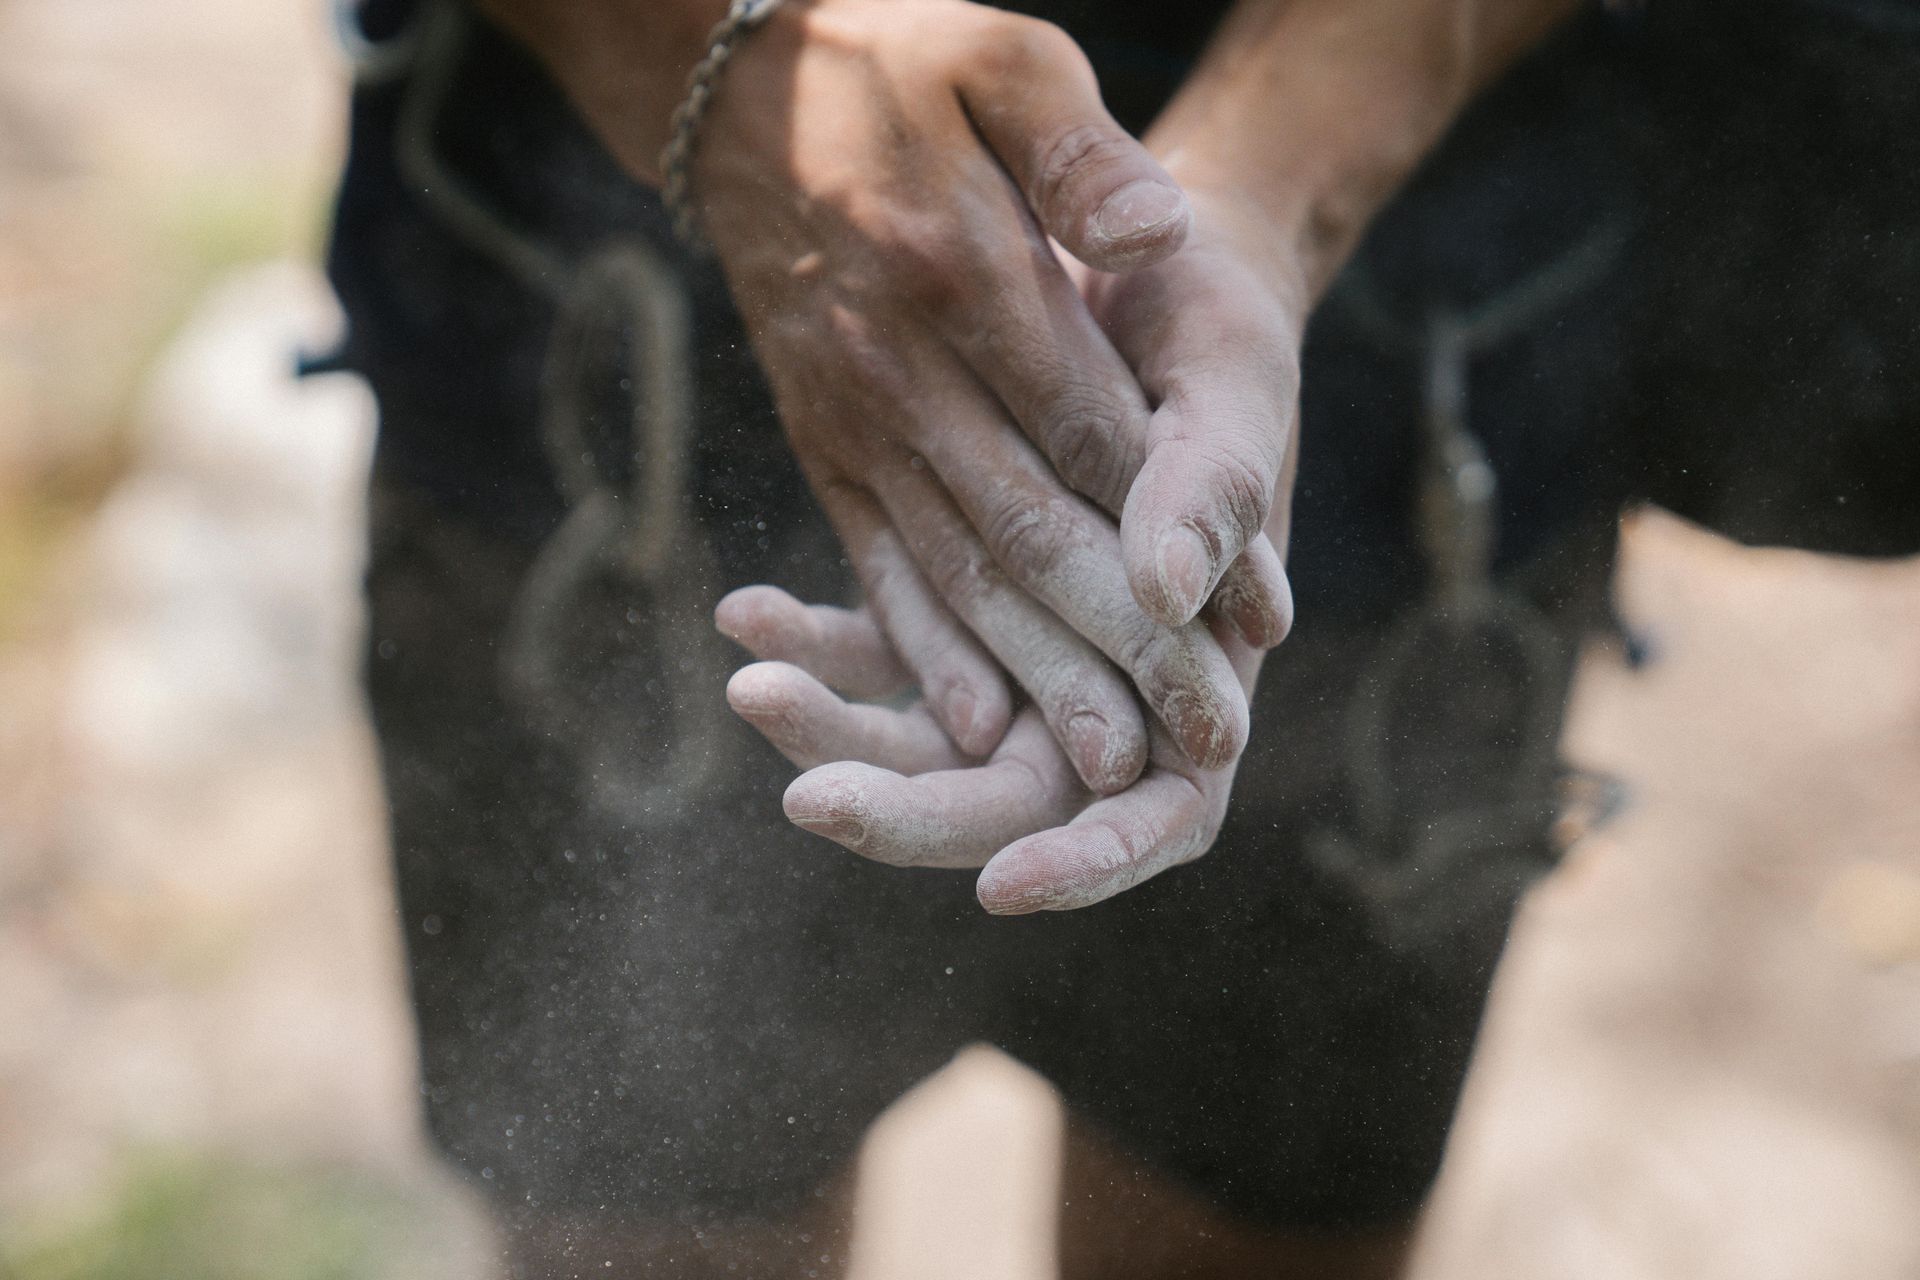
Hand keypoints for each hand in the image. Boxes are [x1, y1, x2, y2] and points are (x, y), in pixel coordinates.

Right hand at [689, 0, 1290, 787]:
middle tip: (1189, 745)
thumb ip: (1083, 155)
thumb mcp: (1003, 60)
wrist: (739, 91)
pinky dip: (922, 649)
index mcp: (962, 279)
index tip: (1236, 637)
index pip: (1087, 436)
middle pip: (1029, 535)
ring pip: (954, 572)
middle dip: (1116, 649)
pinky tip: (965, 724)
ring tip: (1102, 766)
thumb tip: (1158, 238)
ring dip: (1031, 678)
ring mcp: (853, 418)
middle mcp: (902, 371)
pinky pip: (874, 564)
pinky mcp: (823, 446)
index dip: (1165, 542)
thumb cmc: (898, 63)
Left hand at [715, 196, 1306, 909]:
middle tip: (806, 794)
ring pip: (922, 741)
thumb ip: (1209, 484)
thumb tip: (1165, 590)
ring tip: (752, 678)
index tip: (996, 883)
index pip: (1160, 816)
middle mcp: (1109, 684)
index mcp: (1203, 669)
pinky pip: (879, 649)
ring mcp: (1019, 651)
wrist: (1135, 273)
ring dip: (836, 724)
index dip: (1088, 860)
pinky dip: (814, 639)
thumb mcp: (1227, 384)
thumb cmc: (1213, 327)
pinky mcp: (952, 597)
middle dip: (907, 808)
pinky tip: (742, 606)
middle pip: (1009, 803)